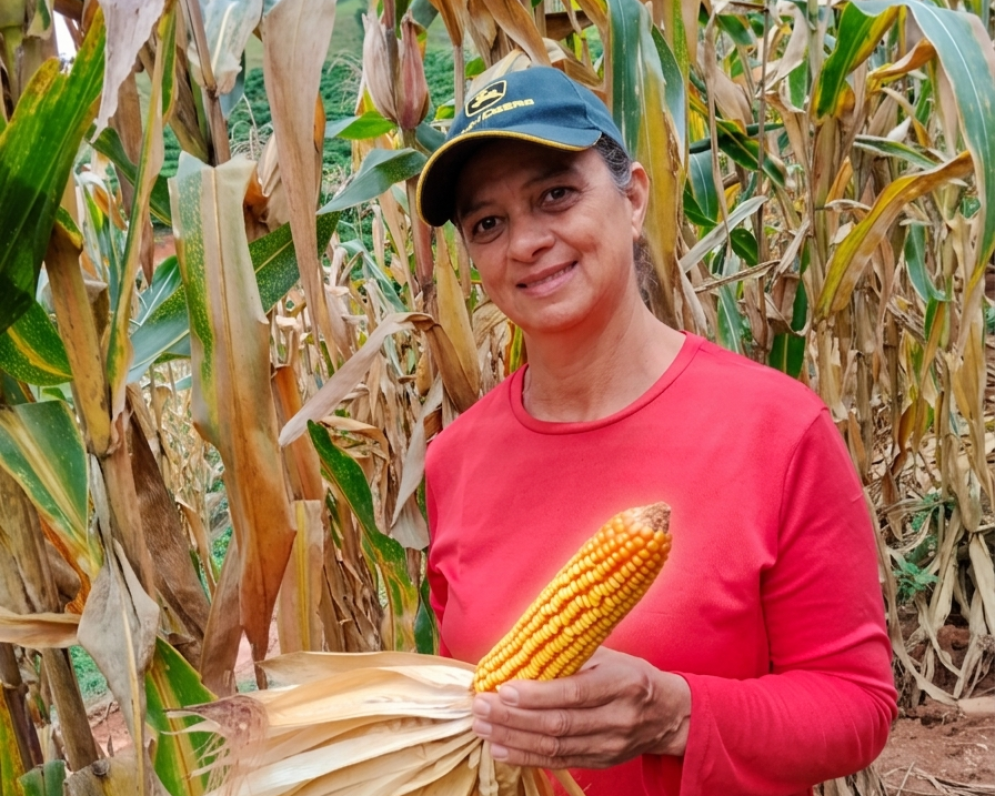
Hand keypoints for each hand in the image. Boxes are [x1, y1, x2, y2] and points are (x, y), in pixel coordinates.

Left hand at [471, 647, 690, 768]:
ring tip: (483, 727)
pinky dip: (526, 756)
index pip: (574, 692)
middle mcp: (618, 718)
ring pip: (554, 747)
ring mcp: (610, 745)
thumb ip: (569, 655)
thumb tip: (520, 651)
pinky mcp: (601, 762)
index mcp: (622, 683)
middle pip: (558, 723)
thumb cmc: (630, 675)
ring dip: (513, 738)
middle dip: (513, 717)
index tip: (504, 689)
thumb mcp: (608, 655)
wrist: (668, 714)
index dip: (536, 694)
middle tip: (481, 706)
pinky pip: (558, 762)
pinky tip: (501, 748)